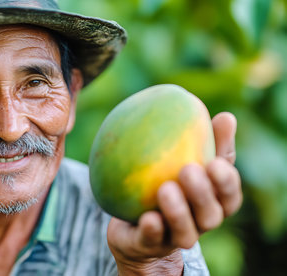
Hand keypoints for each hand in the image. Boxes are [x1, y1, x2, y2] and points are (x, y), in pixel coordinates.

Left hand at [107, 112, 242, 274]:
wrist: (134, 223)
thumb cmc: (169, 183)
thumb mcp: (189, 161)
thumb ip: (207, 142)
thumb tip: (227, 116)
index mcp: (213, 204)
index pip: (229, 195)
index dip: (226, 181)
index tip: (215, 162)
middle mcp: (199, 224)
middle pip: (210, 215)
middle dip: (202, 193)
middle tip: (189, 170)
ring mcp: (174, 238)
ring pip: (185, 232)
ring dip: (178, 212)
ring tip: (166, 189)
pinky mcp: (149, 245)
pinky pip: (152, 239)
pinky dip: (152, 229)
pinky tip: (147, 216)